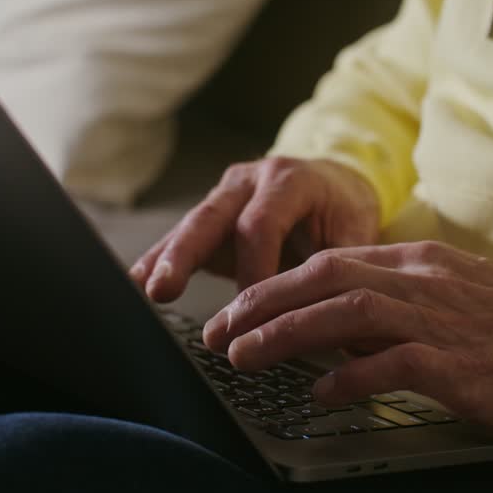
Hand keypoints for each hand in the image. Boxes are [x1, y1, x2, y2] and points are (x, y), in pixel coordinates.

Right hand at [131, 157, 379, 302]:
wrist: (336, 182)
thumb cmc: (344, 209)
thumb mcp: (356, 230)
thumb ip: (342, 265)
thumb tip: (335, 312)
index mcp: (290, 180)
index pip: (261, 224)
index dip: (253, 267)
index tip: (251, 308)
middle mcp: (250, 181)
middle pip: (211, 216)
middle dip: (184, 255)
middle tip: (163, 289)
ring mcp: (226, 195)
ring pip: (190, 226)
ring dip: (164, 260)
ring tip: (140, 290)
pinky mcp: (212, 216)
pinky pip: (182, 237)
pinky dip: (159, 260)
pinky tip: (136, 282)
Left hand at [203, 241, 492, 435]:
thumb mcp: (462, 299)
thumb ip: (404, 304)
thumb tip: (343, 328)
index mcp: (423, 263)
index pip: (331, 261)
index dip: (275, 284)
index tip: (237, 306)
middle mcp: (425, 282)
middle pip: (323, 278)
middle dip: (260, 302)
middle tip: (218, 330)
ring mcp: (442, 320)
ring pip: (343, 313)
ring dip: (284, 334)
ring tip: (243, 356)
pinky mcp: (460, 364)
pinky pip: (388, 365)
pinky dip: (346, 377)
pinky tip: (318, 393)